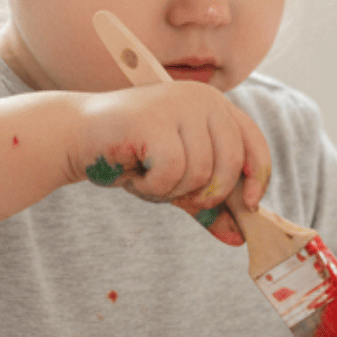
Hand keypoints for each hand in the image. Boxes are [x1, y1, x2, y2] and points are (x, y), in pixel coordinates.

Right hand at [72, 82, 270, 244]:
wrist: (78, 136)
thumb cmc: (132, 156)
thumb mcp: (179, 180)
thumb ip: (208, 204)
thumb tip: (240, 238)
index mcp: (215, 106)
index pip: (254, 143)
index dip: (257, 178)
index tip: (251, 206)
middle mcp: (202, 99)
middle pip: (230, 163)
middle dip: (208, 193)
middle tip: (177, 195)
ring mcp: (178, 106)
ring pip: (200, 172)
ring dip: (172, 191)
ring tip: (148, 177)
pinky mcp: (154, 120)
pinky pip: (172, 172)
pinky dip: (154, 187)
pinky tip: (136, 175)